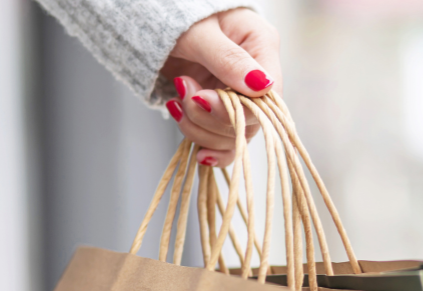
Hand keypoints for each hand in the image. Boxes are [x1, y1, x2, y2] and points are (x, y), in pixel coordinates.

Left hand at [160, 8, 281, 167]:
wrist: (153, 16)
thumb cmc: (178, 11)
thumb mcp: (200, 31)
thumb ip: (228, 58)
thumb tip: (261, 87)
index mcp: (261, 47)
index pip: (268, 96)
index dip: (239, 109)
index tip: (203, 98)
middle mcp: (255, 77)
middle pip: (250, 121)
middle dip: (211, 117)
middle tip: (184, 91)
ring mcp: (239, 96)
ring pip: (234, 135)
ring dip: (200, 128)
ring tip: (177, 100)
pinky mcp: (220, 110)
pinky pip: (222, 141)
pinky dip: (204, 144)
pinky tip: (194, 145)